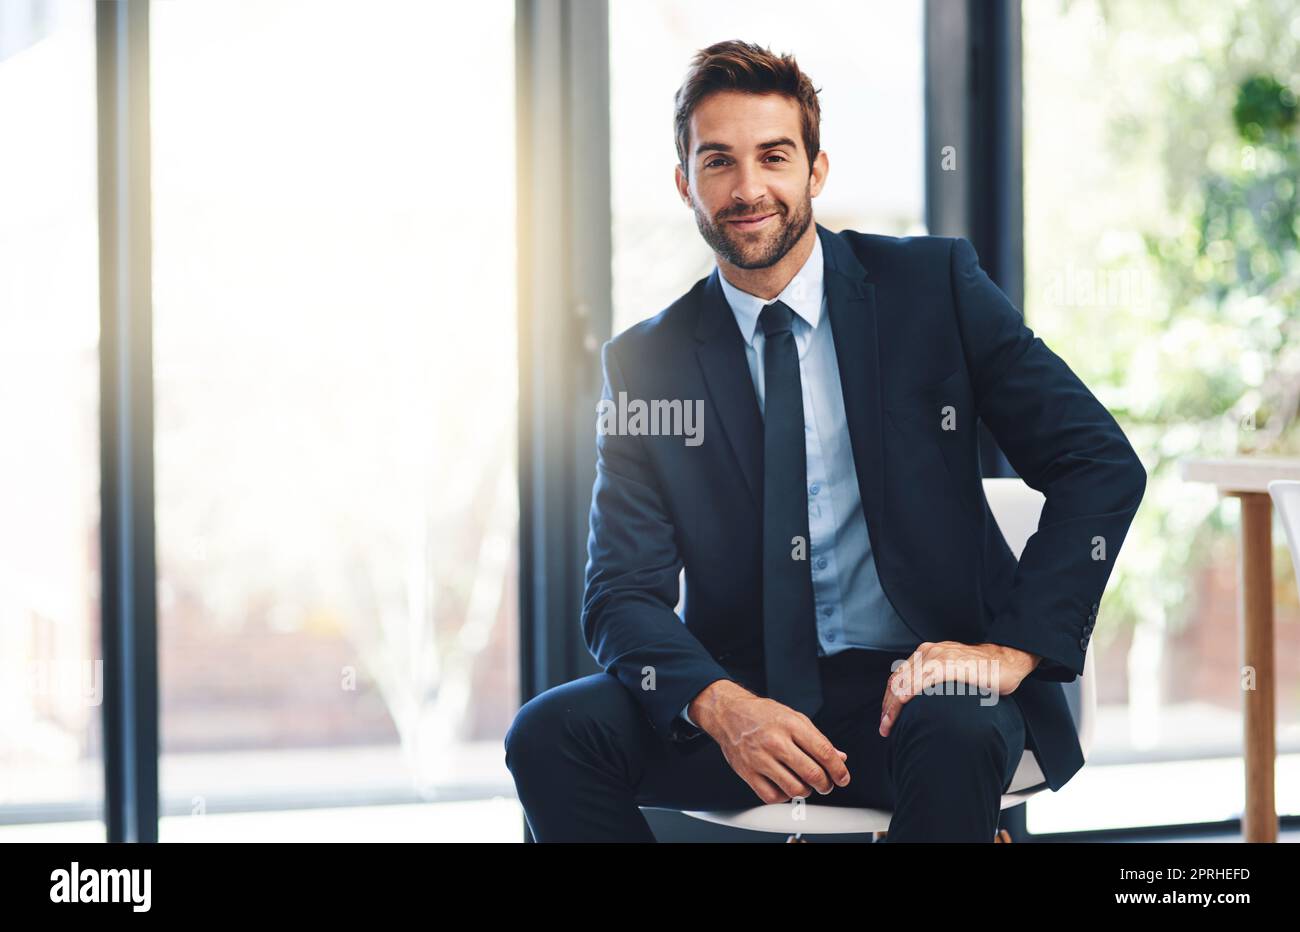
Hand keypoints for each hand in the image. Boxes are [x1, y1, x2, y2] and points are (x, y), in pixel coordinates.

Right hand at [690, 680, 850, 803]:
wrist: (729, 714)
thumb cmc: (762, 715)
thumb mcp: (794, 718)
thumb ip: (817, 739)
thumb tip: (839, 758)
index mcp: (791, 725)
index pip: (824, 752)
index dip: (838, 770)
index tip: (842, 778)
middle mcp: (775, 741)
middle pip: (812, 773)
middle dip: (826, 784)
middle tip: (826, 784)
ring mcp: (760, 758)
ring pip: (795, 789)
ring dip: (806, 791)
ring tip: (805, 784)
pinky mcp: (748, 772)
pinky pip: (773, 796)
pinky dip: (784, 796)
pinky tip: (785, 786)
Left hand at [878, 641, 1038, 737]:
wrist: (1008, 661)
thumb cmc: (983, 671)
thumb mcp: (951, 674)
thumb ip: (934, 683)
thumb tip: (920, 704)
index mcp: (926, 654)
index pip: (898, 677)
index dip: (888, 700)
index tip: (886, 719)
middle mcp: (928, 653)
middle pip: (897, 680)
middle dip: (887, 706)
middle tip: (884, 728)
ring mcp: (938, 657)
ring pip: (906, 680)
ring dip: (894, 705)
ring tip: (889, 725)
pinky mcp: (950, 664)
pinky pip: (924, 678)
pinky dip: (910, 690)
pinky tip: (902, 703)